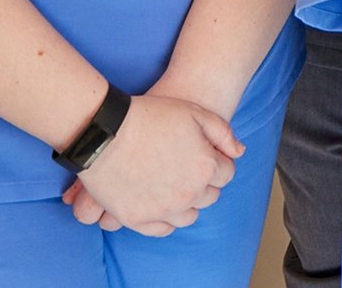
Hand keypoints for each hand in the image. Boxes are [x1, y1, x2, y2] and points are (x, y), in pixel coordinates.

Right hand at [63, 93, 241, 235]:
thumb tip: (238, 153)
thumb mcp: (194, 113)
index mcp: (205, 168)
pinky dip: (165, 219)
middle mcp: (188, 194)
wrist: (103, 131)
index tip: (204, 156)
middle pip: (209, 197)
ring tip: (174, 186)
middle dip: (204, 183)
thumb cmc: (149, 117)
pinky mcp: (136, 219)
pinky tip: (160, 203)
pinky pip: (162, 229)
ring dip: (187, 203)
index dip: (217, 163)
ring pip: (188, 216)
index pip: (226, 174)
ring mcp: (162, 210)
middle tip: (188, 169)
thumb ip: (222, 133)